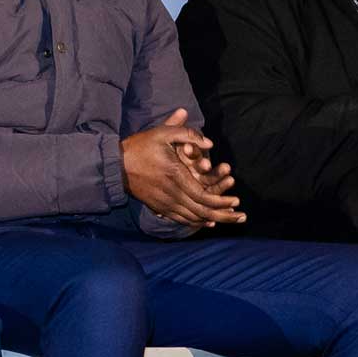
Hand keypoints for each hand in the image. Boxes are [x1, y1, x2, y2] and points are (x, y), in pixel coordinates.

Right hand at [122, 109, 247, 227]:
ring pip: (192, 218)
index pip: (203, 195)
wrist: (116, 166)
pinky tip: (207, 223)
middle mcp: (171, 193)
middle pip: (202, 211)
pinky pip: (181, 219)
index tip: (236, 201)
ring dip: (213, 220)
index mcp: (175, 175)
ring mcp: (164, 203)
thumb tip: (209, 142)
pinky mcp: (159, 207)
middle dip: (223, 215)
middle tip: (241, 218)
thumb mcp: (163, 133)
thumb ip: (187, 133)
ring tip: (229, 221)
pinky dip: (196, 222)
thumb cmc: (141, 146)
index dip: (221, 201)